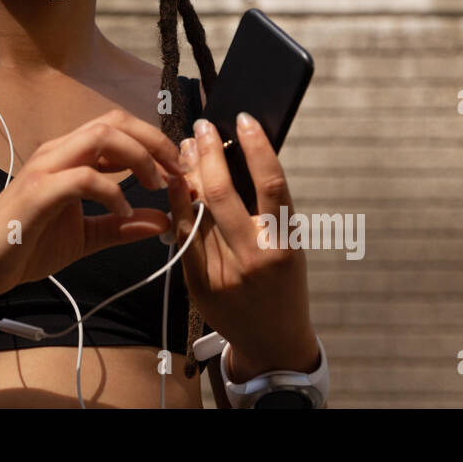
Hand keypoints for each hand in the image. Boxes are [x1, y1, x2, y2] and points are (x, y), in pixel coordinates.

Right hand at [0, 108, 183, 300]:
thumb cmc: (23, 247)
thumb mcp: (84, 237)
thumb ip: (120, 226)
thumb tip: (163, 219)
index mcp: (68, 155)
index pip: (118, 128)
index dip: (154, 143)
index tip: (178, 171)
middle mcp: (57, 151)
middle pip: (115, 121)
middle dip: (154, 141)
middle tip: (177, 172)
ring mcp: (45, 168)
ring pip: (102, 136)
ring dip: (139, 157)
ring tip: (156, 185)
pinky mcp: (38, 192)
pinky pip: (84, 177)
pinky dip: (112, 191)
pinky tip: (124, 210)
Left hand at [163, 113, 317, 379]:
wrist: (273, 342)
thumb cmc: (284, 284)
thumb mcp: (288, 245)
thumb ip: (266, 208)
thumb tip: (238, 156)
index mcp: (285, 242)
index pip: (271, 184)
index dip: (257, 147)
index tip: (244, 119)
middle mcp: (255, 256)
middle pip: (223, 193)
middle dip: (209, 154)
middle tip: (202, 127)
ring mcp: (223, 271)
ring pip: (197, 211)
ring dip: (188, 174)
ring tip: (186, 148)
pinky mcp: (198, 282)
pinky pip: (182, 235)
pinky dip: (177, 204)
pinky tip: (174, 183)